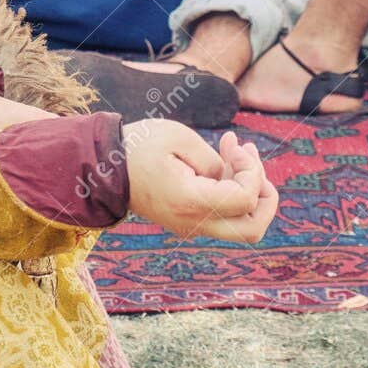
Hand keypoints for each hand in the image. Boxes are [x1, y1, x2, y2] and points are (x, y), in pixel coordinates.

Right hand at [123, 121, 278, 242]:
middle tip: (250, 161)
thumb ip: (215, 161)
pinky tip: (223, 157)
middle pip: (253, 229)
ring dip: (250, 188)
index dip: (252, 171)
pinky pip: (225, 214)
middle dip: (265, 194)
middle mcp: (193, 223)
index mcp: (190, 202)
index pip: (245, 200)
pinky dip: (233, 189)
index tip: (234, 146)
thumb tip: (235, 177)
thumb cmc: (138, 147)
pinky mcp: (190, 221)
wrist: (102, 170)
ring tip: (235, 148)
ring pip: (243, 225)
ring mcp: (192, 226)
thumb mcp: (179, 138)